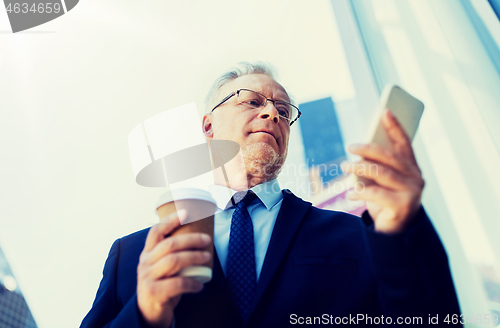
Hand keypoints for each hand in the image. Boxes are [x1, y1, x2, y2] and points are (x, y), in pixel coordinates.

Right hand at [137, 209, 211, 326]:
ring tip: (208, 257)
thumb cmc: (162, 286)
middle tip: (207, 240)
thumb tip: (201, 239)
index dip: (170, 220)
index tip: (186, 212)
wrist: (148, 314)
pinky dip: (192, 283)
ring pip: (173, 261)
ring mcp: (147, 278)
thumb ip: (173, 255)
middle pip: (169, 245)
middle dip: (191, 239)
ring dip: (194, 257)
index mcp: (147, 253)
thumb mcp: (163, 268)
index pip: (156, 232)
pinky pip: (177, 284)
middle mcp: (145, 263)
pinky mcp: (153, 293)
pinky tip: (200, 284)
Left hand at [341, 109, 424, 233]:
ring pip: (382, 173)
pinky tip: (350, 194)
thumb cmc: (385, 201)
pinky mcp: (404, 206)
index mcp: (411, 168)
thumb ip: (377, 166)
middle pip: (390, 156)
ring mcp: (412, 192)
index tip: (384, 111)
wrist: (393, 232)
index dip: (395, 126)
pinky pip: (376, 194)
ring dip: (360, 167)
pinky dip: (360, 192)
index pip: (404, 143)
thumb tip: (360, 150)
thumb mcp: (381, 182)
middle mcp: (416, 177)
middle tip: (350, 145)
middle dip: (369, 148)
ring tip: (345, 165)